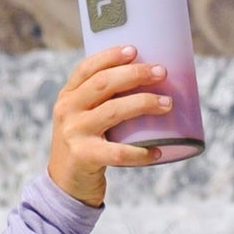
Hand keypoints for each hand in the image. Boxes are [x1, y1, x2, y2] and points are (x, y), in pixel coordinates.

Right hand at [46, 45, 172, 205]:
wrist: (65, 185)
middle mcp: (67, 110)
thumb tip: (150, 81)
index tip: (135, 49)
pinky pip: (118, 153)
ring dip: (143, 104)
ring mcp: (74, 133)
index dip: (110, 56)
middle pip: (102, 84)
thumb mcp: (84, 118)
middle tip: (161, 72)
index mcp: (68, 96)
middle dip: (134, 75)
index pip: (86, 68)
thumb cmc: (87, 144)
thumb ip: (104, 101)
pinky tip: (157, 151)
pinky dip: (141, 153)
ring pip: (112, 111)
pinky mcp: (84, 156)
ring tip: (168, 104)